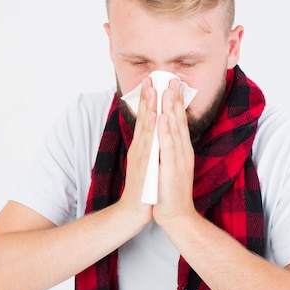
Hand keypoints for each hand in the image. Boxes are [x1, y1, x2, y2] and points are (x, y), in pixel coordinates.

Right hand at [117, 77, 154, 224]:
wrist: (134, 213)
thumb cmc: (144, 188)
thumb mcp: (148, 164)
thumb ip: (151, 147)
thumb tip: (155, 133)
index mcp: (144, 147)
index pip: (147, 119)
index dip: (149, 100)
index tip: (153, 81)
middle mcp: (140, 149)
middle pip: (144, 119)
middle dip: (148, 97)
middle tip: (151, 76)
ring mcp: (141, 157)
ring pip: (146, 128)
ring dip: (149, 108)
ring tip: (152, 90)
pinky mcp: (144, 167)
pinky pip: (149, 145)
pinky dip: (152, 130)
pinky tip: (154, 118)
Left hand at [153, 79, 196, 226]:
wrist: (176, 216)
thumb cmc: (169, 191)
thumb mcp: (169, 165)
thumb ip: (168, 149)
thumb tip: (164, 135)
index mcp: (180, 149)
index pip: (177, 121)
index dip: (174, 101)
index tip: (171, 83)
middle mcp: (181, 151)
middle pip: (178, 120)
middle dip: (174, 98)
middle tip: (171, 77)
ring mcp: (178, 159)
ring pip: (173, 129)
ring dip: (170, 108)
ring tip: (167, 89)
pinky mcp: (171, 169)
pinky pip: (168, 146)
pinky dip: (165, 131)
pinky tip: (163, 117)